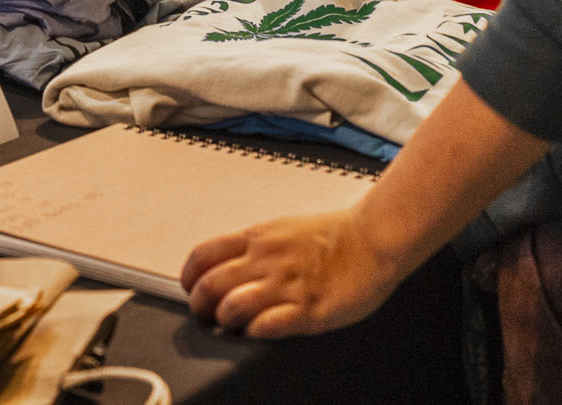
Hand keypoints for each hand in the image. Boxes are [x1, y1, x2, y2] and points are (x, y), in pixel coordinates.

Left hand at [180, 207, 403, 338]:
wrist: (373, 239)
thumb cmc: (332, 235)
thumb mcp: (280, 229)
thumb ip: (250, 247)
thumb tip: (222, 263)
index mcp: (256, 239)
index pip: (202, 255)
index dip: (188, 276)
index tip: (190, 288)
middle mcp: (266, 261)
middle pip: (210, 285)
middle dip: (199, 306)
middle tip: (205, 316)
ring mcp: (287, 285)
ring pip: (232, 305)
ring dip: (225, 321)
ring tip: (231, 326)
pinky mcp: (309, 310)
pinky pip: (269, 325)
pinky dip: (256, 332)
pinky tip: (259, 332)